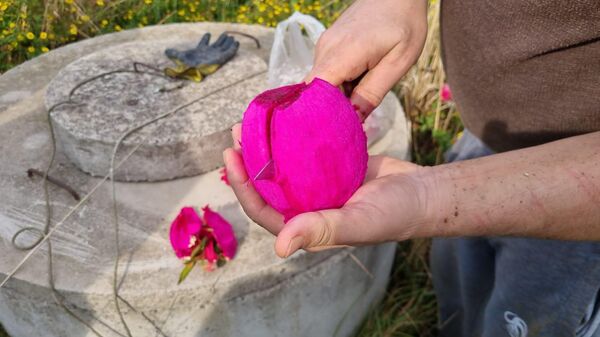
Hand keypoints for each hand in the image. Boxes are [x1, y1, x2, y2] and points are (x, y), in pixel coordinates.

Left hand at [223, 124, 432, 257]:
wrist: (421, 192)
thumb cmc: (394, 213)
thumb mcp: (359, 222)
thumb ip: (321, 230)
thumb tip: (279, 246)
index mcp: (306, 227)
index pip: (264, 210)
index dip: (243, 187)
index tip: (230, 157)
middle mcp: (307, 208)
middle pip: (268, 186)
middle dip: (249, 161)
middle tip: (237, 131)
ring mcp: (318, 188)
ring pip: (284, 168)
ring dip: (267, 147)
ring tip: (255, 121)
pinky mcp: (331, 169)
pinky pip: (304, 154)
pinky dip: (292, 138)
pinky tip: (286, 119)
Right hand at [305, 0, 427, 118]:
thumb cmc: (404, 23)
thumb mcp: (398, 62)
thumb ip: (373, 92)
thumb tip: (354, 120)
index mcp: (342, 54)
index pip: (315, 94)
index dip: (321, 117)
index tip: (335, 134)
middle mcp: (325, 49)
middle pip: (316, 92)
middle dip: (330, 112)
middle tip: (350, 129)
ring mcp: (324, 46)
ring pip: (321, 84)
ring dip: (337, 98)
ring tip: (361, 102)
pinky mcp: (328, 45)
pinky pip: (327, 73)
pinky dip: (340, 85)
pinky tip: (359, 84)